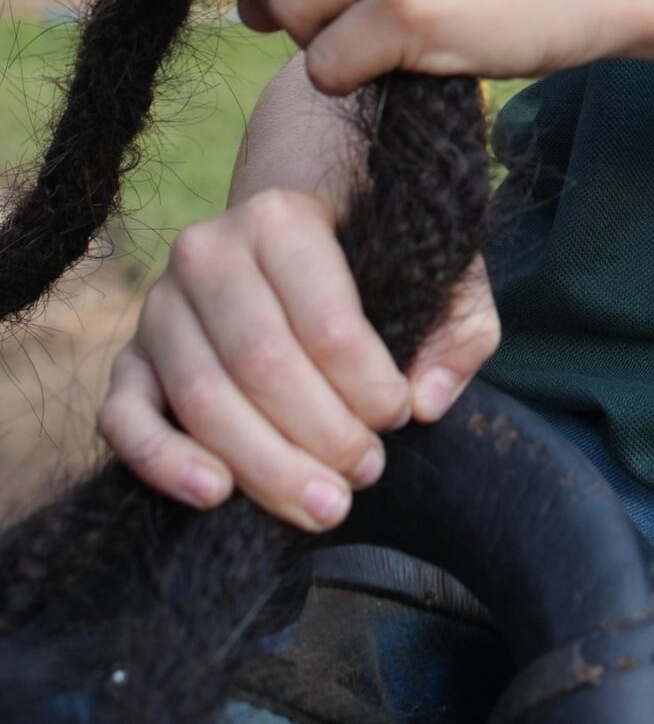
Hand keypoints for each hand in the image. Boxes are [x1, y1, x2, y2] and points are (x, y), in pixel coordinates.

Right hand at [97, 192, 499, 528]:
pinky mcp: (128, 359)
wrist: (283, 238)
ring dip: (264, 466)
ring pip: (202, 398)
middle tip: (366, 474)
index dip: (367, 385)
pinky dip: (163, 462)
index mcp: (281, 217)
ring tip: (324, 506)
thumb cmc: (370, 263)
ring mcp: (159, 307)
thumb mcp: (438, 273)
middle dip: (321, 435)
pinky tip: (216, 495)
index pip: (325, 320)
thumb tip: (428, 401)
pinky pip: (124, 419)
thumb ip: (458, 327)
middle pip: (262, 364)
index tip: (400, 416)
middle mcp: (208, 253)